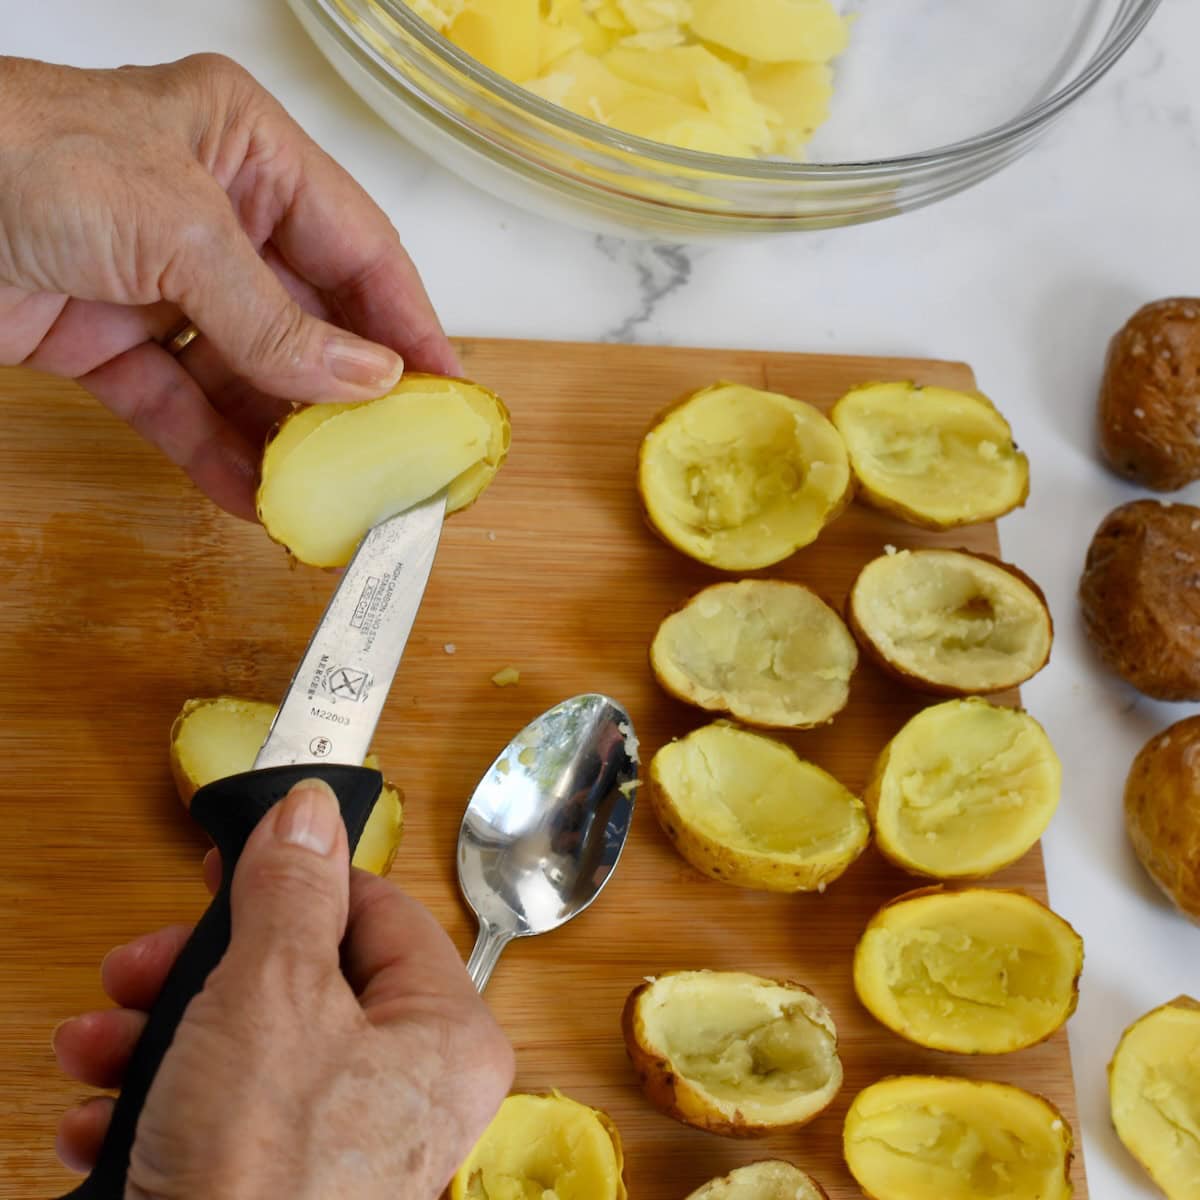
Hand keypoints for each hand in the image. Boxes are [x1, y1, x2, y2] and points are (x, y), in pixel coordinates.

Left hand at [0, 54, 460, 519]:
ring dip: (285, 437)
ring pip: (248, 373)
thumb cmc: (16, 154)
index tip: (449, 389)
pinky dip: (214, 453)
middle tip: (396, 458)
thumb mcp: (177, 229)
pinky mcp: (107, 340)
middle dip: (349, 394)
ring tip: (331, 495)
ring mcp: (159, 280)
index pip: (357, 246)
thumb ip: (277, 320)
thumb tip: (367, 380)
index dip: (409, 321)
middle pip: (309, 319)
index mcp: (245, 149)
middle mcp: (211, 213)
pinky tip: (253, 498)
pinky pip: (180, 406)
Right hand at [52, 779, 512, 1198]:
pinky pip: (228, 1120)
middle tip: (138, 967)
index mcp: (446, 1033)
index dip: (298, 879)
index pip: (380, 913)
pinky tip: (98, 1121)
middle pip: (303, 982)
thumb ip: (293, 890)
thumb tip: (310, 811)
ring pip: (251, 1049)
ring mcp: (350, 1147)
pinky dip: (161, 1109)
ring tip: (95, 1047)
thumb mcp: (271, 991)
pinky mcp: (286, 1188)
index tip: (229, 862)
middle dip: (202, 971)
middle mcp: (413, 1091)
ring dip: (161, 1038)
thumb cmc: (260, 1163)